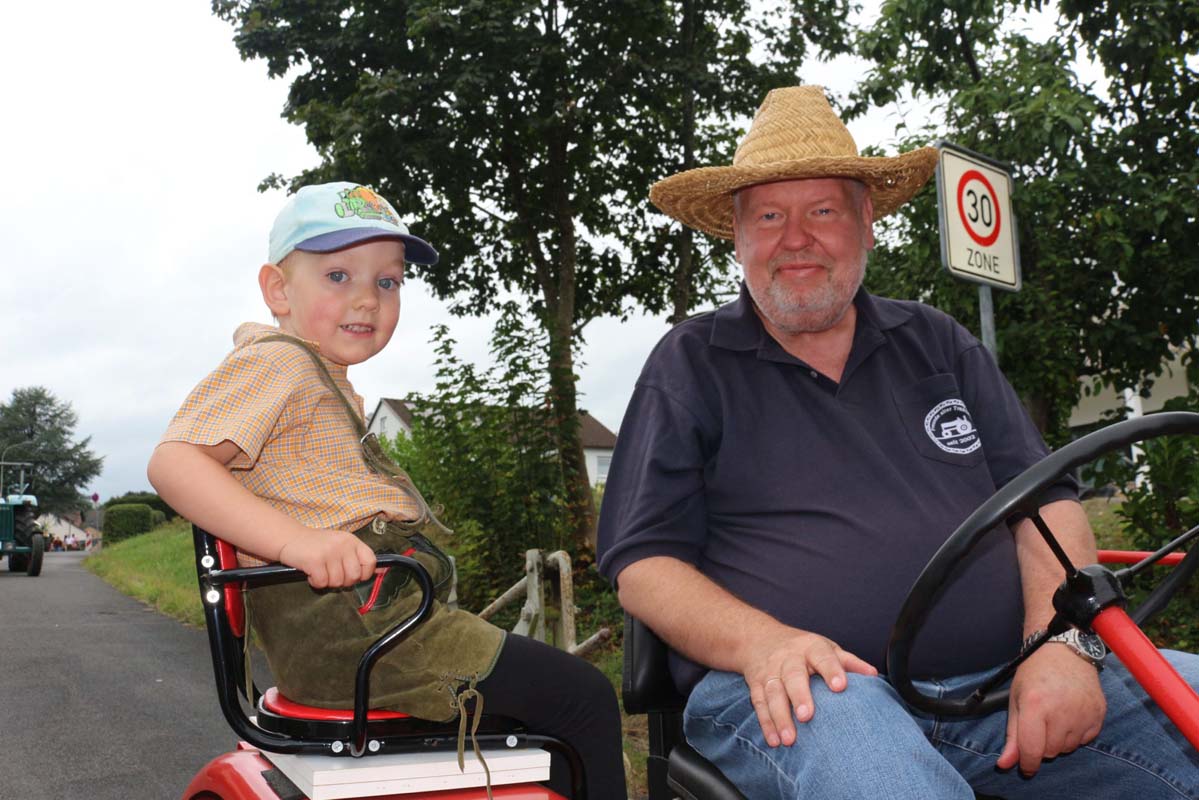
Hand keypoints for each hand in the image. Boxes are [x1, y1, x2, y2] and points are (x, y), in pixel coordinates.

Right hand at [278, 527, 376, 588]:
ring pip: (337, 581)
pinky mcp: (315, 560)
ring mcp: (329, 552)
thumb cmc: (316, 545)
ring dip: (327, 581)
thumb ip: (358, 557)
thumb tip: (383, 570)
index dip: (364, 573)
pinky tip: (311, 573)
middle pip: (354, 576)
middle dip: (343, 581)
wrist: (289, 537)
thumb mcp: (340, 545)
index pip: (370, 561)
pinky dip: (316, 582)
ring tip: (320, 571)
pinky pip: (322, 582)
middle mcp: (343, 545)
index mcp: (352, 541)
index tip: (354, 575)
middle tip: (331, 574)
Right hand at [744, 630, 877, 747]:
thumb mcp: (825, 647)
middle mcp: (788, 658)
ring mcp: (770, 671)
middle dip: (798, 695)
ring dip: (779, 716)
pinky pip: (759, 704)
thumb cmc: (801, 648)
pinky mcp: (756, 684)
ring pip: (773, 693)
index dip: (831, 670)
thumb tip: (873, 674)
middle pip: (793, 675)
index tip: (840, 686)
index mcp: (810, 647)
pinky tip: (774, 740)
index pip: (822, 657)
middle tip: (806, 716)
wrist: (758, 637)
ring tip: (789, 739)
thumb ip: (848, 662)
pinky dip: (765, 723)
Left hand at [997, 643, 1104, 774]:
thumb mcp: (1016, 700)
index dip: (1027, 763)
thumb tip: (1005, 764)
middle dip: (1042, 744)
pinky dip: (1076, 734)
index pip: (1032, 750)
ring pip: (1068, 748)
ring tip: (1054, 715)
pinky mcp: (1099, 714)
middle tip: (1040, 723)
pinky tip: (1069, 714)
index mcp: (1035, 704)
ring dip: (1059, 740)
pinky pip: (1085, 740)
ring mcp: (1083, 713)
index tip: (1026, 767)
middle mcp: (1061, 710)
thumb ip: (1012, 735)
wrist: (1063, 650)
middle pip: (1051, 752)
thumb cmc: (1034, 674)